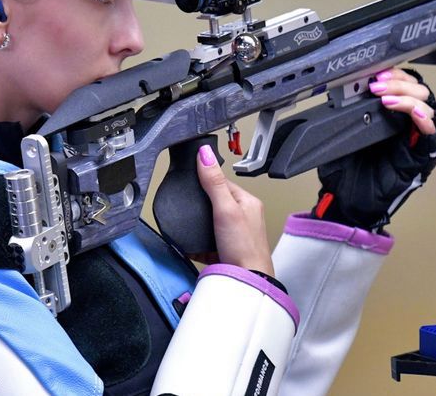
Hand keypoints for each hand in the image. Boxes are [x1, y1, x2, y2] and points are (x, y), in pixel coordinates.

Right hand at [194, 143, 274, 276]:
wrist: (247, 282)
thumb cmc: (244, 248)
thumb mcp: (225, 210)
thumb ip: (213, 183)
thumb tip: (205, 154)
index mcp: (249, 202)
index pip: (223, 181)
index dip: (206, 179)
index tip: (190, 177)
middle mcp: (244, 216)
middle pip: (215, 202)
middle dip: (199, 205)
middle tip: (186, 207)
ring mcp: (234, 234)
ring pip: (209, 222)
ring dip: (197, 225)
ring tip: (187, 226)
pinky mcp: (225, 250)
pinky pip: (206, 241)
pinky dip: (196, 243)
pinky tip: (189, 244)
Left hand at [314, 67, 435, 230]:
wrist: (344, 204)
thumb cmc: (345, 173)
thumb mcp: (341, 135)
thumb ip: (349, 114)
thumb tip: (346, 90)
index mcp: (389, 118)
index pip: (403, 86)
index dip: (394, 74)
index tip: (376, 72)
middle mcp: (405, 128)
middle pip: (420, 91)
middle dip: (400, 82)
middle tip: (377, 84)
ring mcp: (414, 143)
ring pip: (429, 107)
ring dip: (409, 97)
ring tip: (386, 97)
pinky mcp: (420, 160)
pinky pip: (432, 136)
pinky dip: (424, 120)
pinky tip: (411, 112)